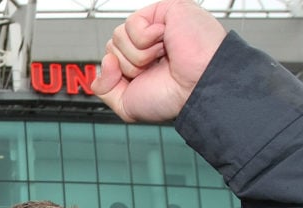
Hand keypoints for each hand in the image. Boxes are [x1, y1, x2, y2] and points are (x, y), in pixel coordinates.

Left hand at [91, 0, 226, 122]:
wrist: (197, 87)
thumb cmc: (172, 96)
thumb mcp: (126, 104)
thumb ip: (105, 88)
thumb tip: (105, 61)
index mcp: (140, 60)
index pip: (110, 58)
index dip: (117, 74)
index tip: (142, 80)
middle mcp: (147, 41)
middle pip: (111, 46)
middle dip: (129, 65)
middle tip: (156, 69)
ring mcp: (155, 24)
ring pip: (118, 36)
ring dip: (139, 55)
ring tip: (163, 56)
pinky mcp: (163, 9)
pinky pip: (132, 24)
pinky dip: (146, 40)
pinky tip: (166, 41)